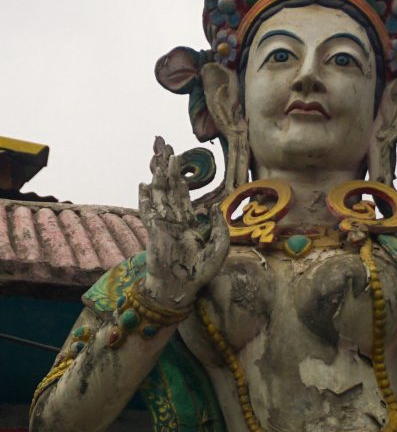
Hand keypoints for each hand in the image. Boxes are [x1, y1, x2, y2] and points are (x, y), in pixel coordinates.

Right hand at [139, 137, 228, 309]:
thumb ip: (218, 229)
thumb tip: (213, 209)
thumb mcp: (219, 248)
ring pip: (159, 194)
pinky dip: (145, 198)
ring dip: (159, 174)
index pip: (182, 194)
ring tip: (158, 155)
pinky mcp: (155, 233)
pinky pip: (148, 212)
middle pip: (168, 187)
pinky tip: (144, 184)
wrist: (181, 289)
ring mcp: (162, 225)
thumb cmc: (199, 272)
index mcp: (187, 223)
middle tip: (162, 143)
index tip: (175, 157)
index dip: (179, 175)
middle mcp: (173, 220)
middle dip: (166, 165)